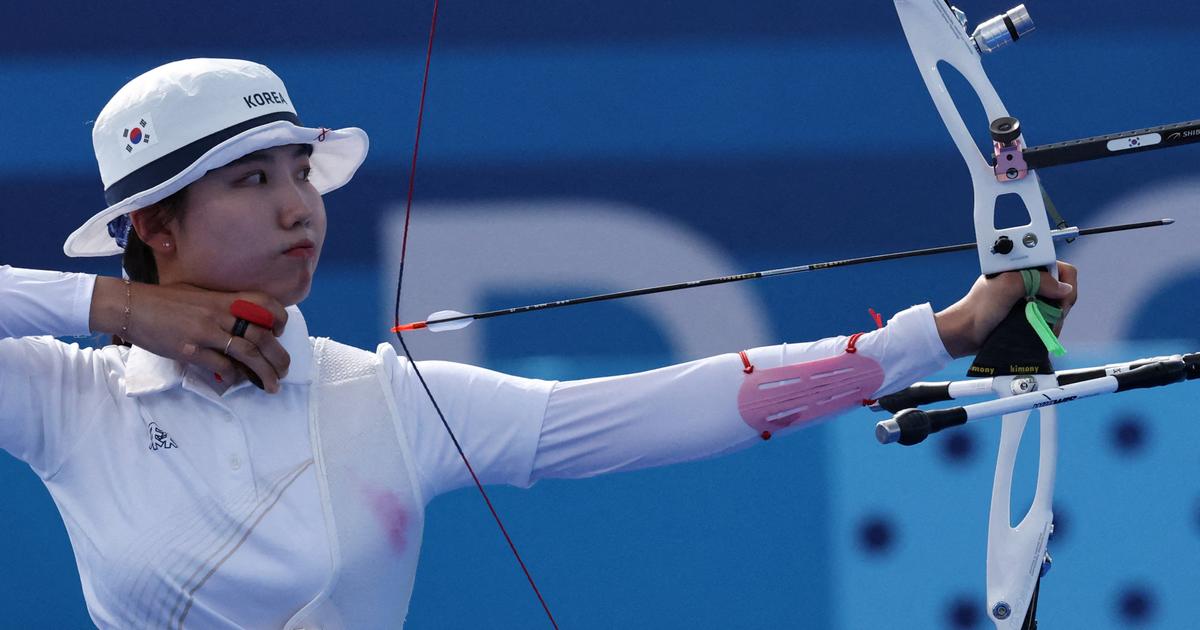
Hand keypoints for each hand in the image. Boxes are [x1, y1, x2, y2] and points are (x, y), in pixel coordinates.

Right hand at [90, 278, 290, 391]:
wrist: (131, 305)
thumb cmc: (164, 300)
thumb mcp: (199, 294)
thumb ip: (222, 305)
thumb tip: (242, 322)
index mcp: (223, 298)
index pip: (264, 304)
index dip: (279, 319)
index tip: (280, 333)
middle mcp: (219, 313)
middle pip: (262, 335)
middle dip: (278, 356)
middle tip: (284, 370)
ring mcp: (205, 332)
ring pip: (247, 354)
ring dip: (264, 372)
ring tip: (272, 385)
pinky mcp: (190, 350)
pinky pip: (221, 366)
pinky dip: (234, 376)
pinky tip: (238, 382)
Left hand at [934, 262, 1077, 357]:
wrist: (966, 333)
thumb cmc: (980, 307)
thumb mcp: (1007, 286)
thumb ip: (1037, 280)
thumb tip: (1065, 289)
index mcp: (1025, 267)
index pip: (1060, 268)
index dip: (1064, 283)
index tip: (1058, 299)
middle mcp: (1030, 281)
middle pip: (1063, 289)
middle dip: (1060, 304)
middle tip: (1048, 315)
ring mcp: (1030, 300)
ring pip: (1058, 307)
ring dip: (1054, 318)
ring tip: (1040, 326)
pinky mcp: (1029, 315)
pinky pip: (1049, 320)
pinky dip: (1049, 327)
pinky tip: (1040, 332)